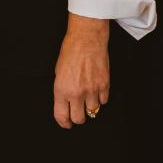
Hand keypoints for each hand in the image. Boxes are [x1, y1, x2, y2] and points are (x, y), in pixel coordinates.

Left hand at [53, 14, 109, 129]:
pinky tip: (96, 90)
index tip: (67, 123)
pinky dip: (100, 98)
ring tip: (88, 98)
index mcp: (62, 90)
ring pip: (93, 111)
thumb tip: (66, 102)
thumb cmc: (71, 51)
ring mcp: (92, 90)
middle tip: (78, 112)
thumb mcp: (58, 72)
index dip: (64, 123)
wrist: (87, 39)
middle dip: (78, 118)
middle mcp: (76, 93)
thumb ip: (62, 89)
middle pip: (79, 119)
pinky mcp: (104, 85)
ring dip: (90, 107)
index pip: (62, 116)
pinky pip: (104, 101)